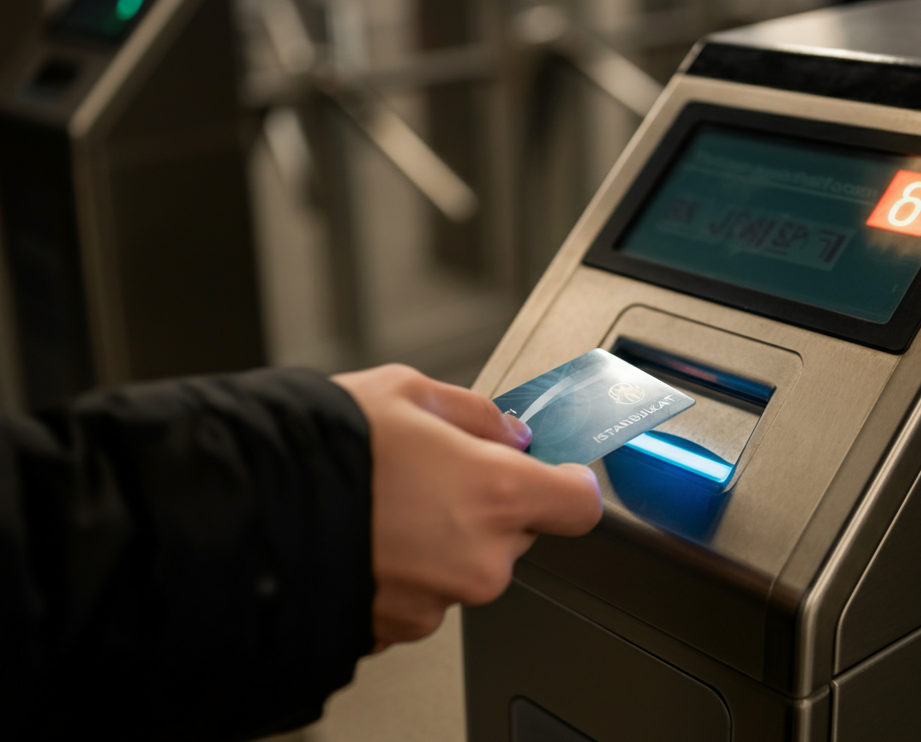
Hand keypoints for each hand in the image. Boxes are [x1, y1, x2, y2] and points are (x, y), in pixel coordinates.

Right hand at [331, 364, 600, 650]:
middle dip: (490, 505)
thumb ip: (476, 414)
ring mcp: (441, 601)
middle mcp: (479, 559)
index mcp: (496, 494)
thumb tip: (510, 431)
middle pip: (518, 533)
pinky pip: (426, 593)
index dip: (569, 483)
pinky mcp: (401, 628)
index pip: (580, 504)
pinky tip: (369, 536)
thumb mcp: (406, 393)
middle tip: (436, 473)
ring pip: (469, 565)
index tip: (556, 471)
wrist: (239, 513)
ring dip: (445, 539)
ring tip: (387, 503)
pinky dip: (408, 569)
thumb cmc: (318, 449)